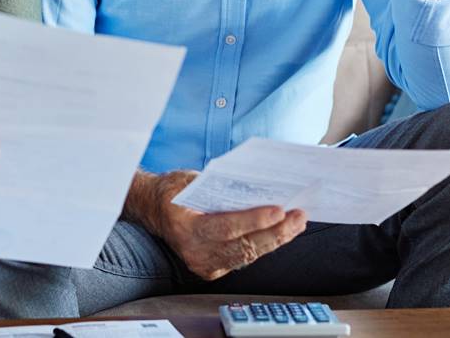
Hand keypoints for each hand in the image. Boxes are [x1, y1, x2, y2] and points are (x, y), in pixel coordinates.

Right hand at [147, 171, 306, 280]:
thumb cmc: (173, 191)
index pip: (227, 226)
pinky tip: (280, 234)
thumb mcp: (190, 180)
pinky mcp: (212, 270)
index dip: (255, 220)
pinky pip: (242, 259)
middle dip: (276, 232)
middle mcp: (194, 252)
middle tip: (298, 217)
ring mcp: (203, 265)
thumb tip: (255, 185)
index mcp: (185, 228)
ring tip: (296, 224)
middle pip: (243, 246)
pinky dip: (262, 246)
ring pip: (247, 256)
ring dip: (275, 240)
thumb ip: (218, 186)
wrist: (152, 210)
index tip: (280, 210)